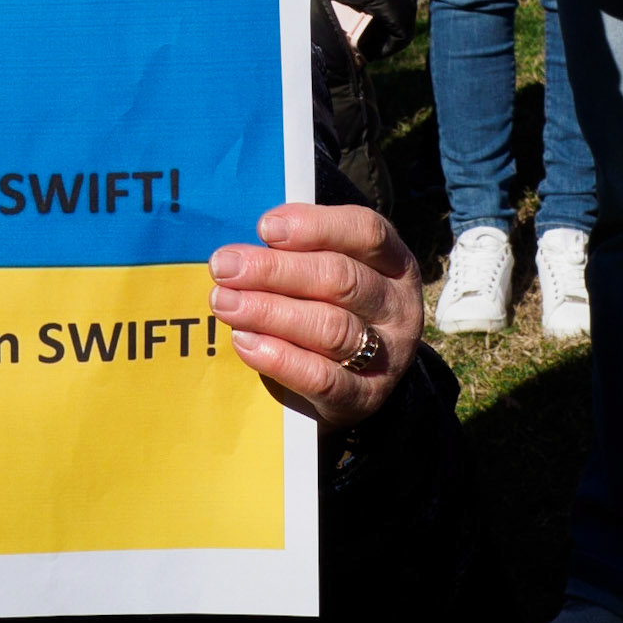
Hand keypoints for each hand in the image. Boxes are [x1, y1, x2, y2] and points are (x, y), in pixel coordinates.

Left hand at [207, 203, 422, 432]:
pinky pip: (322, 377)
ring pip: (330, 328)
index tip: (264, 228)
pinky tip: (244, 341)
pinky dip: (279, 357)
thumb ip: (296, 253)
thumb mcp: (326, 272)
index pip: (366, 232)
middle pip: (340, 279)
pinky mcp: (365, 396)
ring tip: (224, 303)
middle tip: (224, 267)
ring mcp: (388, 354)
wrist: (355, 381)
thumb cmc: (327, 306)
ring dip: (269, 311)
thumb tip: (242, 249)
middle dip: (274, 270)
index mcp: (394, 263)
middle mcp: (397, 306)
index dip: (315, 226)